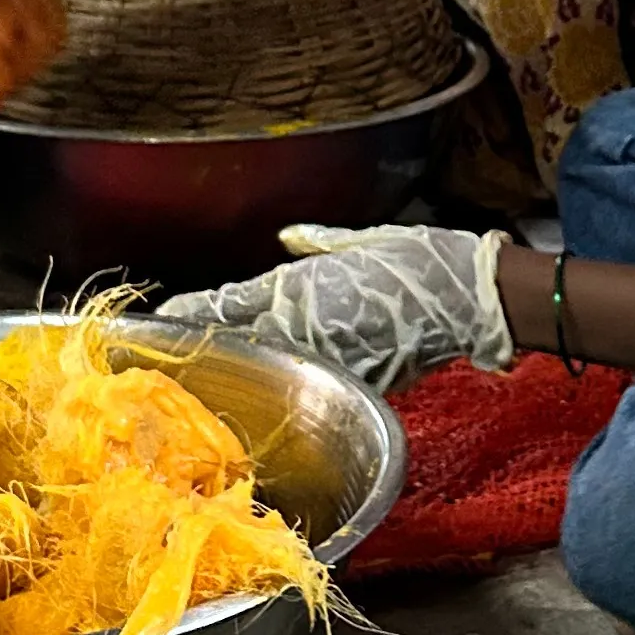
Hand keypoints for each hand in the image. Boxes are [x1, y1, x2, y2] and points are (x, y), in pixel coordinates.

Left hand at [157, 222, 508, 393]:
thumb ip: (319, 241)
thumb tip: (291, 237)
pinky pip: (312, 386)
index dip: (192, 314)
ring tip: (205, 386)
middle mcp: (307, 327)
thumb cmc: (418, 261)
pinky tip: (272, 396)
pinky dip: (290, 389)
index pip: (229, 304)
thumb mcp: (360, 240)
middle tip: (166, 365)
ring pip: (272, 372)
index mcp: (301, 286)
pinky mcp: (355, 383)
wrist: (470, 300)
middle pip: (240, 346)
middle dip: (207, 352)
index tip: (164, 320)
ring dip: (242, 376)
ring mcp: (328, 360)